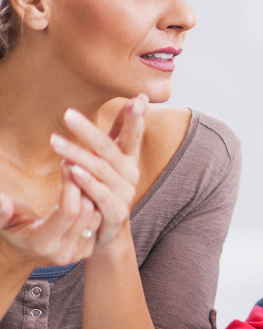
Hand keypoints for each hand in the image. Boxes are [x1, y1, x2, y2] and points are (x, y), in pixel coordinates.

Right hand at [0, 162, 97, 265]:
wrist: (25, 248)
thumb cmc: (11, 227)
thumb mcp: (2, 220)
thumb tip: (2, 202)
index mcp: (41, 244)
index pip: (68, 212)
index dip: (70, 185)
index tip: (68, 162)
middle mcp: (64, 253)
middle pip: (86, 211)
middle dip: (83, 184)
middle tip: (76, 163)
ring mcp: (79, 253)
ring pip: (98, 214)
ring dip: (92, 192)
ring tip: (82, 173)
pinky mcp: (90, 249)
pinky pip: (102, 220)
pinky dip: (97, 202)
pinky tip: (88, 187)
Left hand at [49, 97, 145, 247]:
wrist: (107, 231)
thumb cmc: (107, 189)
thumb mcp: (115, 159)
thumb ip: (124, 129)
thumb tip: (140, 97)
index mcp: (129, 159)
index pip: (133, 135)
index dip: (136, 119)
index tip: (136, 101)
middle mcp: (130, 175)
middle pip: (109, 150)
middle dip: (89, 132)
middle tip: (67, 115)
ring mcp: (125, 194)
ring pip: (101, 171)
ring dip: (79, 155)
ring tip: (56, 143)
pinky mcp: (116, 214)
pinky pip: (101, 196)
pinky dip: (87, 183)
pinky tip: (72, 171)